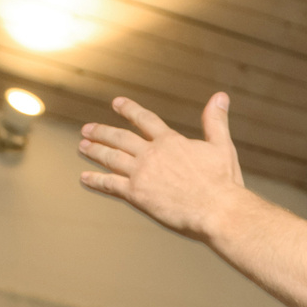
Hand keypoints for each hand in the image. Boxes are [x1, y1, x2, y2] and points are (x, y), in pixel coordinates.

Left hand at [79, 95, 251, 240]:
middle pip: (120, 138)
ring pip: (111, 158)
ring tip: (82, 146)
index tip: (116, 103)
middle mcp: (152, 153)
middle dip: (102, 132)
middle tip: (88, 129)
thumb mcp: (222, 146)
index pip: (145, 120)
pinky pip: (110, 184)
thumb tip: (221, 96)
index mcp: (170, 141)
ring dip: (94, 151)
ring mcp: (141, 173)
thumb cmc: (223, 182)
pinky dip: (96, 180)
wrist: (218, 210)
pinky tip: (84, 177)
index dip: (129, 109)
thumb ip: (216, 121)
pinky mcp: (136, 194)